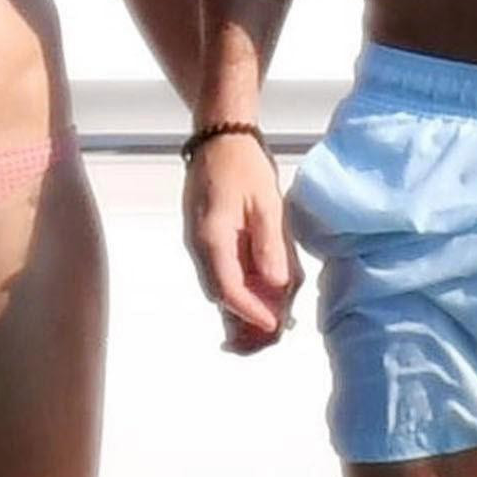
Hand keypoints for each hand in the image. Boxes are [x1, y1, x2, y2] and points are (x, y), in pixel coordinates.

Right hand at [183, 131, 296, 353]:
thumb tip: (276, 283)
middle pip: (220, 298)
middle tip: (274, 337)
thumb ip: (270, 244)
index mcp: (212, 238)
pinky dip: (240, 294)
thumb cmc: (243, 166)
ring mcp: (201, 247)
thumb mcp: (266, 202)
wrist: (220, 139)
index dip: (252, 312)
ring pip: (220, 291)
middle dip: (246, 323)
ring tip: (271, 328)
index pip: (228, 289)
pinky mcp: (209, 244)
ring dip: (243, 312)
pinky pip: (222, 277)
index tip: (274, 326)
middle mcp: (200, 248)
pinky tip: (262, 300)